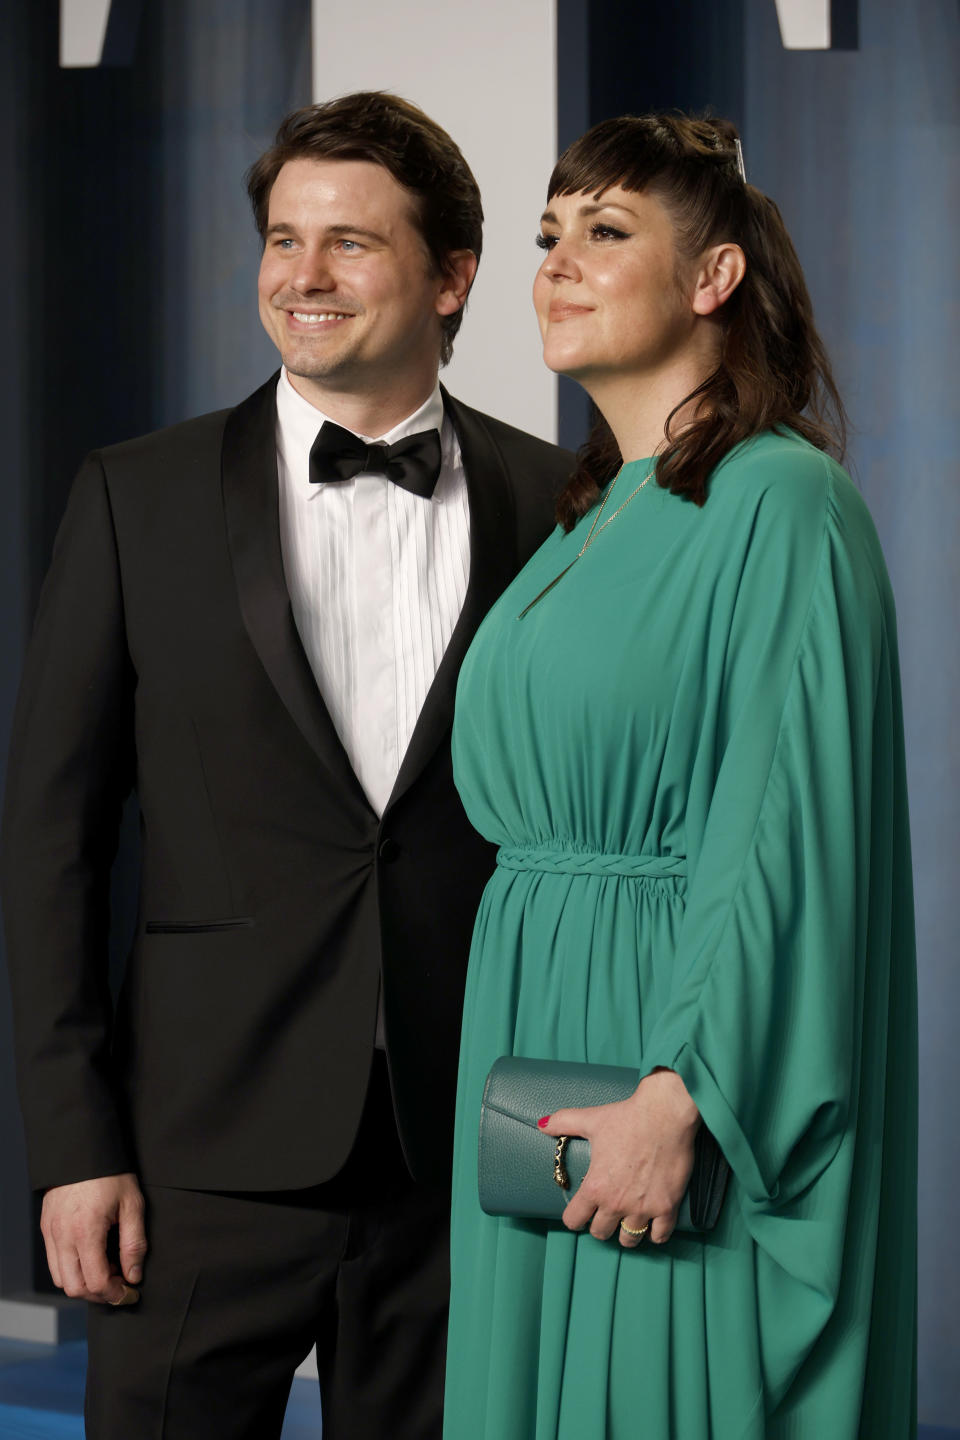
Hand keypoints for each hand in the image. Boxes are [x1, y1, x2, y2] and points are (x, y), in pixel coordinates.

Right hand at [40, 1173, 145, 1303]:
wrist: (83, 1148)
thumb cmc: (111, 1174)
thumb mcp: (132, 1205)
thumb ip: (134, 1244)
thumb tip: (134, 1275)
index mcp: (86, 1232)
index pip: (96, 1283)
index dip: (115, 1295)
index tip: (131, 1292)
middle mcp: (63, 1237)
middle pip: (74, 1288)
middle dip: (99, 1295)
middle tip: (120, 1285)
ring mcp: (51, 1233)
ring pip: (60, 1279)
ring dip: (83, 1284)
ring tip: (107, 1269)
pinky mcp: (46, 1227)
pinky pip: (54, 1262)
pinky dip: (71, 1270)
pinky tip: (91, 1257)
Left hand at [539, 1068, 699, 1247]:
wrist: (666, 1114)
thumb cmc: (627, 1117)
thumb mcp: (591, 1120)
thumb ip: (563, 1123)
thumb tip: (541, 1123)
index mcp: (595, 1187)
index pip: (574, 1221)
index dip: (575, 1217)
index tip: (581, 1211)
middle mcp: (616, 1203)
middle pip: (601, 1233)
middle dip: (601, 1224)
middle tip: (606, 1212)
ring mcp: (643, 1208)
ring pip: (629, 1240)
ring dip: (627, 1232)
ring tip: (628, 1220)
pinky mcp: (666, 1207)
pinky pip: (659, 1237)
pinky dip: (655, 1233)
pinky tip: (652, 1222)